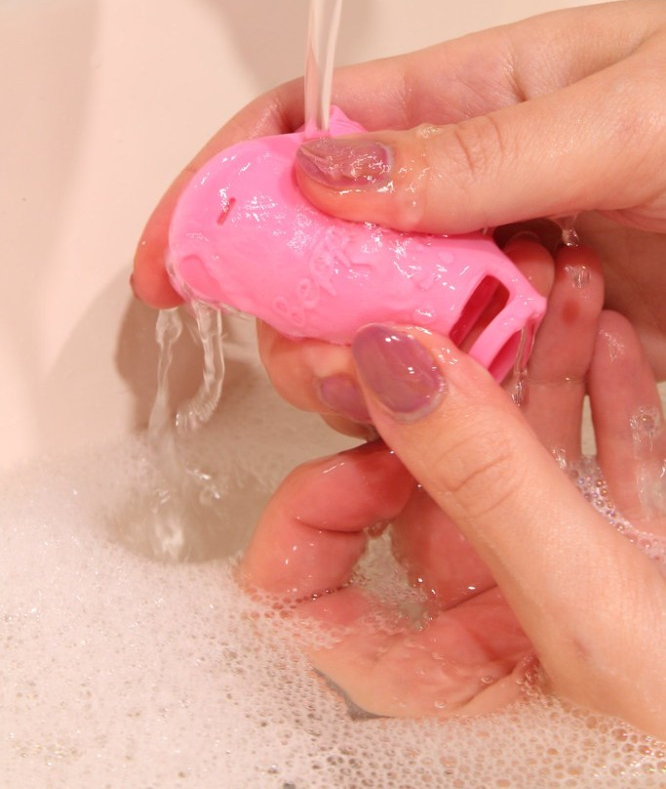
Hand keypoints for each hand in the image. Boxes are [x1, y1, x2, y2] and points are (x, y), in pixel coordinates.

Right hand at [132, 0, 665, 406]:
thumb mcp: (631, 112)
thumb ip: (478, 149)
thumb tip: (331, 174)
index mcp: (482, 95)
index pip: (315, 122)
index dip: (229, 183)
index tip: (177, 252)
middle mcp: (479, 184)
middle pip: (328, 241)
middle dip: (294, 299)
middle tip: (319, 347)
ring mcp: (506, 266)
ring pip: (383, 316)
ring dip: (368, 358)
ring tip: (408, 370)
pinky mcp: (544, 336)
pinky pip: (456, 371)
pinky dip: (436, 396)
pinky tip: (463, 398)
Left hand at [240, 245, 665, 735]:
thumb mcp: (584, 615)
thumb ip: (488, 485)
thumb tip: (394, 369)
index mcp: (432, 676)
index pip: (298, 586)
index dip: (315, 499)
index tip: (372, 433)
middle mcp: (484, 627)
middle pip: (423, 484)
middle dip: (446, 383)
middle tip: (460, 305)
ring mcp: (557, 588)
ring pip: (516, 457)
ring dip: (535, 365)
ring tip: (552, 290)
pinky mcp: (629, 563)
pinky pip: (598, 464)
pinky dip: (603, 397)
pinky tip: (608, 340)